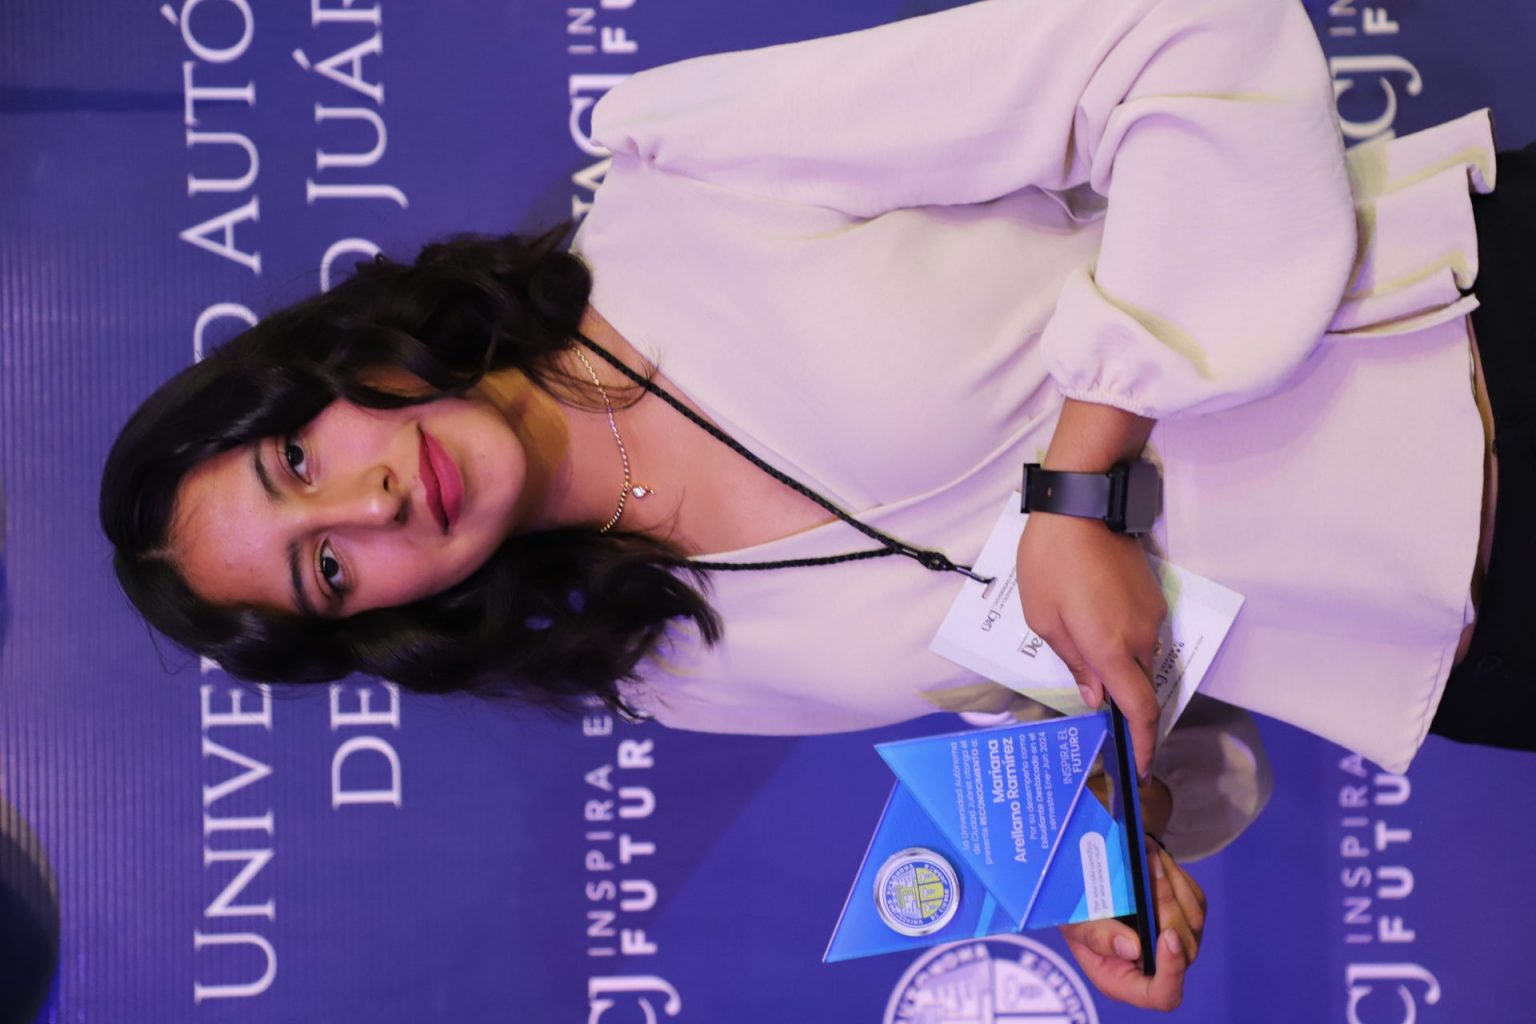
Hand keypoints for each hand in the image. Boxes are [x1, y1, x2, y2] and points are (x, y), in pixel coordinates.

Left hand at [1015, 510, 1166, 777]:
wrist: (1081, 506)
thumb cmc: (1050, 563)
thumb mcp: (1043, 619)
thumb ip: (1074, 662)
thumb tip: (1097, 696)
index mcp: (1110, 648)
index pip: (1138, 708)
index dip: (1142, 742)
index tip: (1141, 767)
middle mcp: (1140, 636)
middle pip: (1137, 684)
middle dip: (1119, 698)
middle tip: (1092, 701)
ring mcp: (1151, 614)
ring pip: (1138, 656)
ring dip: (1116, 662)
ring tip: (1080, 641)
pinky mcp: (1153, 595)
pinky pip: (1139, 631)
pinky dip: (1120, 639)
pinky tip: (1092, 619)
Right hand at [1059, 841, 1206, 1011]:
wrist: (1087, 892)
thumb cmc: (1075, 916)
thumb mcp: (1073, 926)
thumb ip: (1096, 938)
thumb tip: (1132, 948)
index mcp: (1128, 981)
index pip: (1163, 993)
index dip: (1172, 970)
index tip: (1167, 937)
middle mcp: (1158, 966)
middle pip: (1183, 949)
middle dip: (1166, 906)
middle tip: (1148, 869)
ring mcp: (1177, 943)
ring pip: (1192, 919)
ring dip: (1171, 884)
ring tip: (1149, 854)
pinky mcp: (1186, 918)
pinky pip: (1193, 899)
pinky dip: (1176, 876)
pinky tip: (1154, 856)